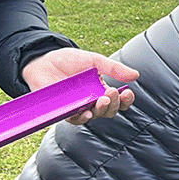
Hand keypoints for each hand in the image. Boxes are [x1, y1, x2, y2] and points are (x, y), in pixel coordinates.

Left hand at [22, 48, 138, 123]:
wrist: (42, 60)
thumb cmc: (68, 60)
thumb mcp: (95, 60)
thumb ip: (114, 68)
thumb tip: (136, 75)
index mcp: (101, 89)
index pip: (119, 100)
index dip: (126, 100)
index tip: (128, 92)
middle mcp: (92, 100)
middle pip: (110, 110)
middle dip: (115, 104)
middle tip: (111, 92)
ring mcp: (79, 106)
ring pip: (96, 116)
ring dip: (102, 110)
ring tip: (103, 100)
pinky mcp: (64, 111)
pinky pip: (75, 119)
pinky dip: (82, 118)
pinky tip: (87, 113)